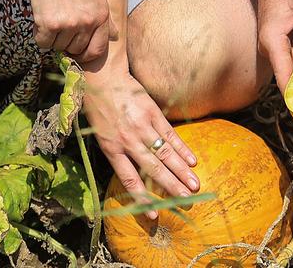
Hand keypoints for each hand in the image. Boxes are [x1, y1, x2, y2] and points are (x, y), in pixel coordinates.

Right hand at [25, 0, 115, 62]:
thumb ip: (106, 18)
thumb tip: (115, 36)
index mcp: (102, 16)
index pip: (97, 49)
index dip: (85, 54)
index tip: (77, 52)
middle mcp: (88, 22)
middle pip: (75, 50)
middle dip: (66, 41)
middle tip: (61, 22)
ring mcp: (69, 24)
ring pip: (57, 46)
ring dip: (52, 36)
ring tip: (52, 14)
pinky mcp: (50, 25)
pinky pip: (43, 42)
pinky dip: (39, 33)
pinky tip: (42, 16)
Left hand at [80, 61, 198, 216]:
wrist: (102, 76)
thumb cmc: (98, 106)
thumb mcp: (100, 133)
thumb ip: (117, 150)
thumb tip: (134, 170)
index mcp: (111, 148)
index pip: (129, 179)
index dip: (142, 198)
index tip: (154, 215)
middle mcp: (128, 140)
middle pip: (153, 169)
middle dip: (170, 186)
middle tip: (186, 201)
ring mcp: (142, 126)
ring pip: (164, 153)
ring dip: (181, 171)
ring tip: (194, 185)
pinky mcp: (153, 112)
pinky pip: (169, 134)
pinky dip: (182, 148)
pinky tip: (192, 160)